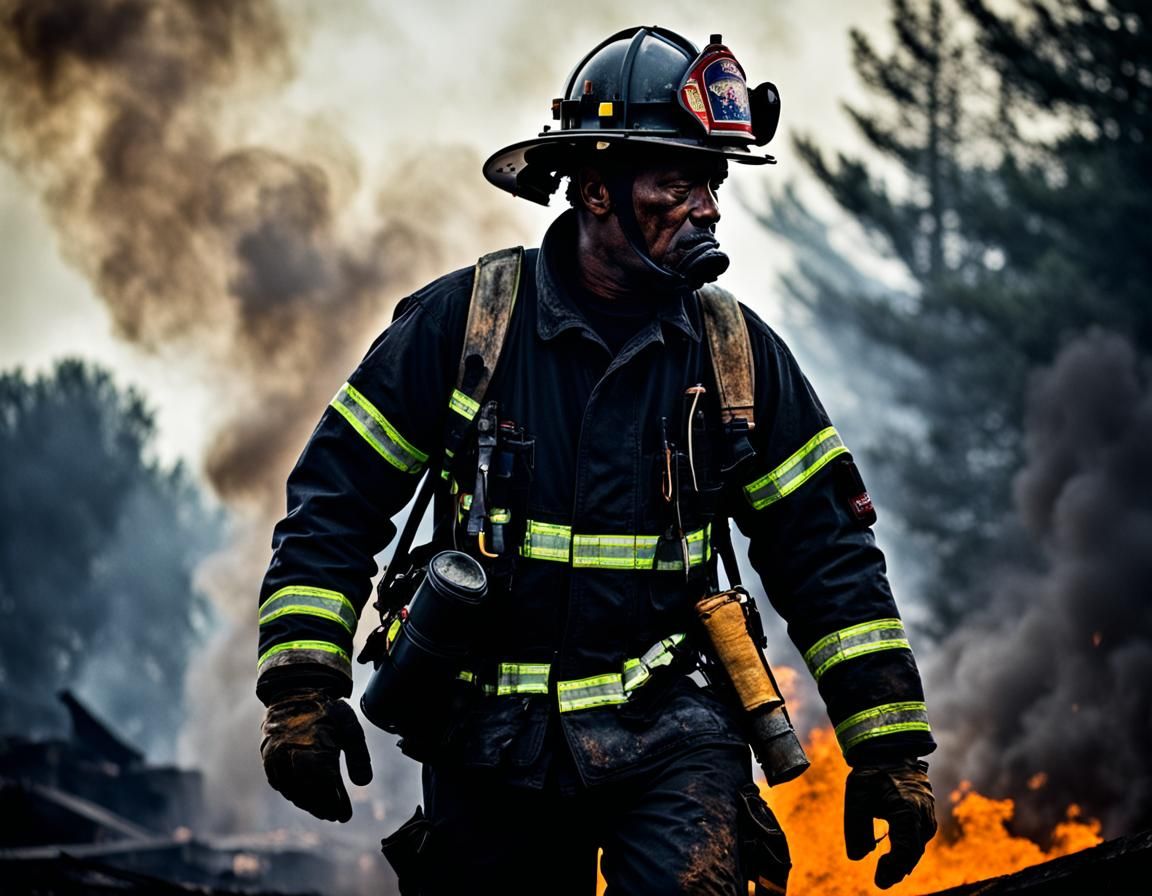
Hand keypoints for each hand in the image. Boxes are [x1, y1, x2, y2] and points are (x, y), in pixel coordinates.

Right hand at [260, 689, 373, 821]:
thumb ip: (358, 755)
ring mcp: (276, 757)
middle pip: (306, 794)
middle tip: (333, 815)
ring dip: (306, 803)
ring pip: (291, 790)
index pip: (324, 788)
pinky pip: (278, 782)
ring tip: (321, 809)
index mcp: (313, 750)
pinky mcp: (267, 756)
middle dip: (321, 807)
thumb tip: (364, 783)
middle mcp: (291, 756)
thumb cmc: (327, 710)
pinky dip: (291, 792)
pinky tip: (301, 796)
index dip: (334, 804)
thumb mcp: (350, 728)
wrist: (296, 689)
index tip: (343, 816)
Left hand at [844, 758, 936, 888]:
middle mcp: (923, 813)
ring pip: (919, 843)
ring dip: (905, 859)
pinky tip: (898, 854)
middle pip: (914, 851)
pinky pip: (921, 834)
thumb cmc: (871, 771)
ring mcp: (928, 810)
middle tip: (881, 881)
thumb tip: (857, 857)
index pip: (906, 851)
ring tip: (888, 872)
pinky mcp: (927, 808)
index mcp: (907, 810)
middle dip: (898, 869)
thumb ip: (856, 827)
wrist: (889, 748)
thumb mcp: (856, 795)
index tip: (879, 882)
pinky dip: (910, 846)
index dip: (893, 870)